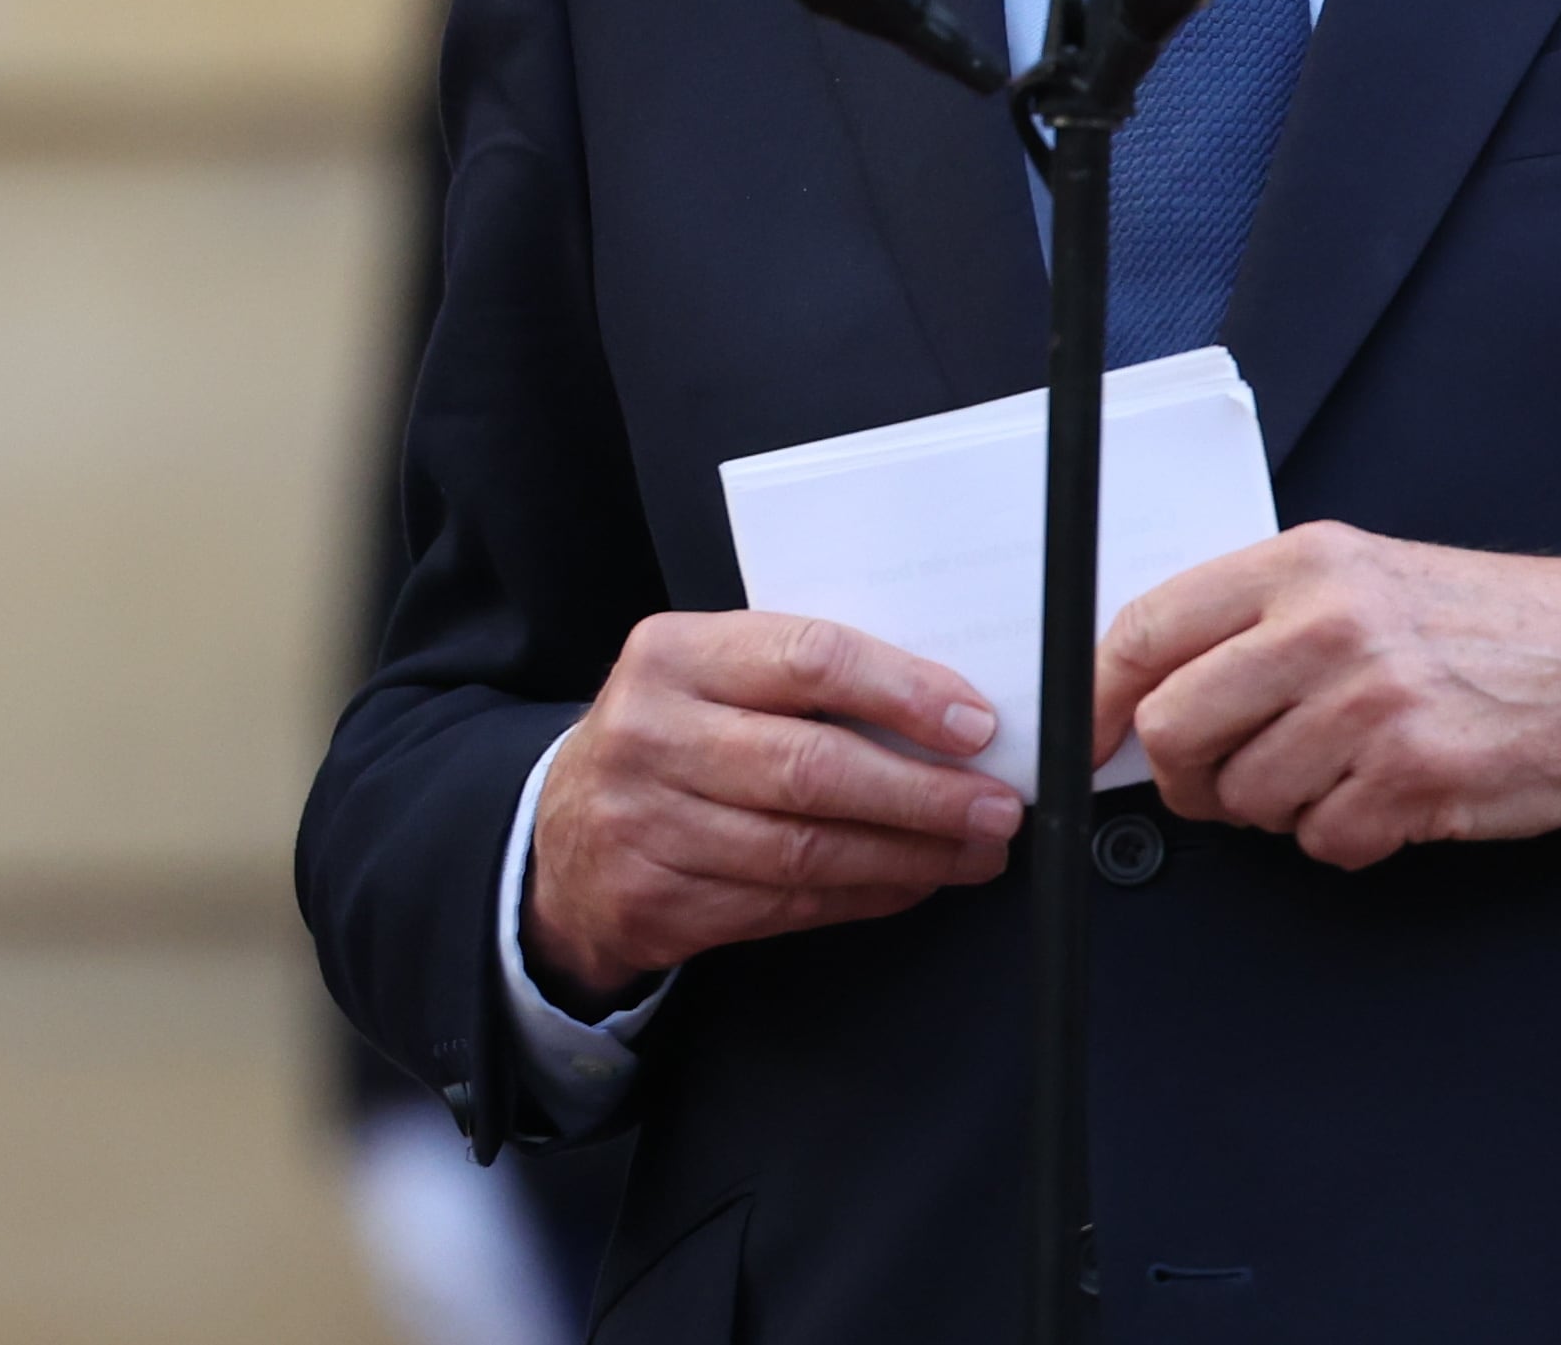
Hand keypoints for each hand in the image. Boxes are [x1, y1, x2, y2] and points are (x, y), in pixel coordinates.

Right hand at [523, 611, 1023, 1010]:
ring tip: (975, 850)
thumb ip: (807, 679)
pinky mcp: (655, 902)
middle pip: (812, 768)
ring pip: (805, 850)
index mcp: (677, 653)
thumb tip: (950, 710)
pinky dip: (864, 895)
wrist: (563, 835)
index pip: (809, 659)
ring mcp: (646, 825)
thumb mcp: (715, 677)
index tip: (976, 725)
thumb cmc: (675, 736)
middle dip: (923, 794)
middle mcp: (651, 735)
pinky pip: (784, 905)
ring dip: (910, 855)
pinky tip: (913, 881)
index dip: (903, 694)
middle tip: (997, 806)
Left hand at [1091, 525, 1560, 872]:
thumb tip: (1152, 689)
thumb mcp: (1367, 579)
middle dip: (1186, 778)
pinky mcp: (1409, 777)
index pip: (1147, 628)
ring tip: (1341, 771)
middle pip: (1175, 728)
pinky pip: (1320, 842)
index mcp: (1305, 563)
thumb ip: (1261, 620)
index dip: (1098, 698)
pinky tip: (1389, 795)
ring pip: (1244, 800)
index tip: (1090, 739)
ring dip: (1279, 809)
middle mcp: (1329, 625)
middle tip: (1220, 781)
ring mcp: (1369, 704)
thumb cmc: (1489, 628)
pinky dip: (1346, 838)